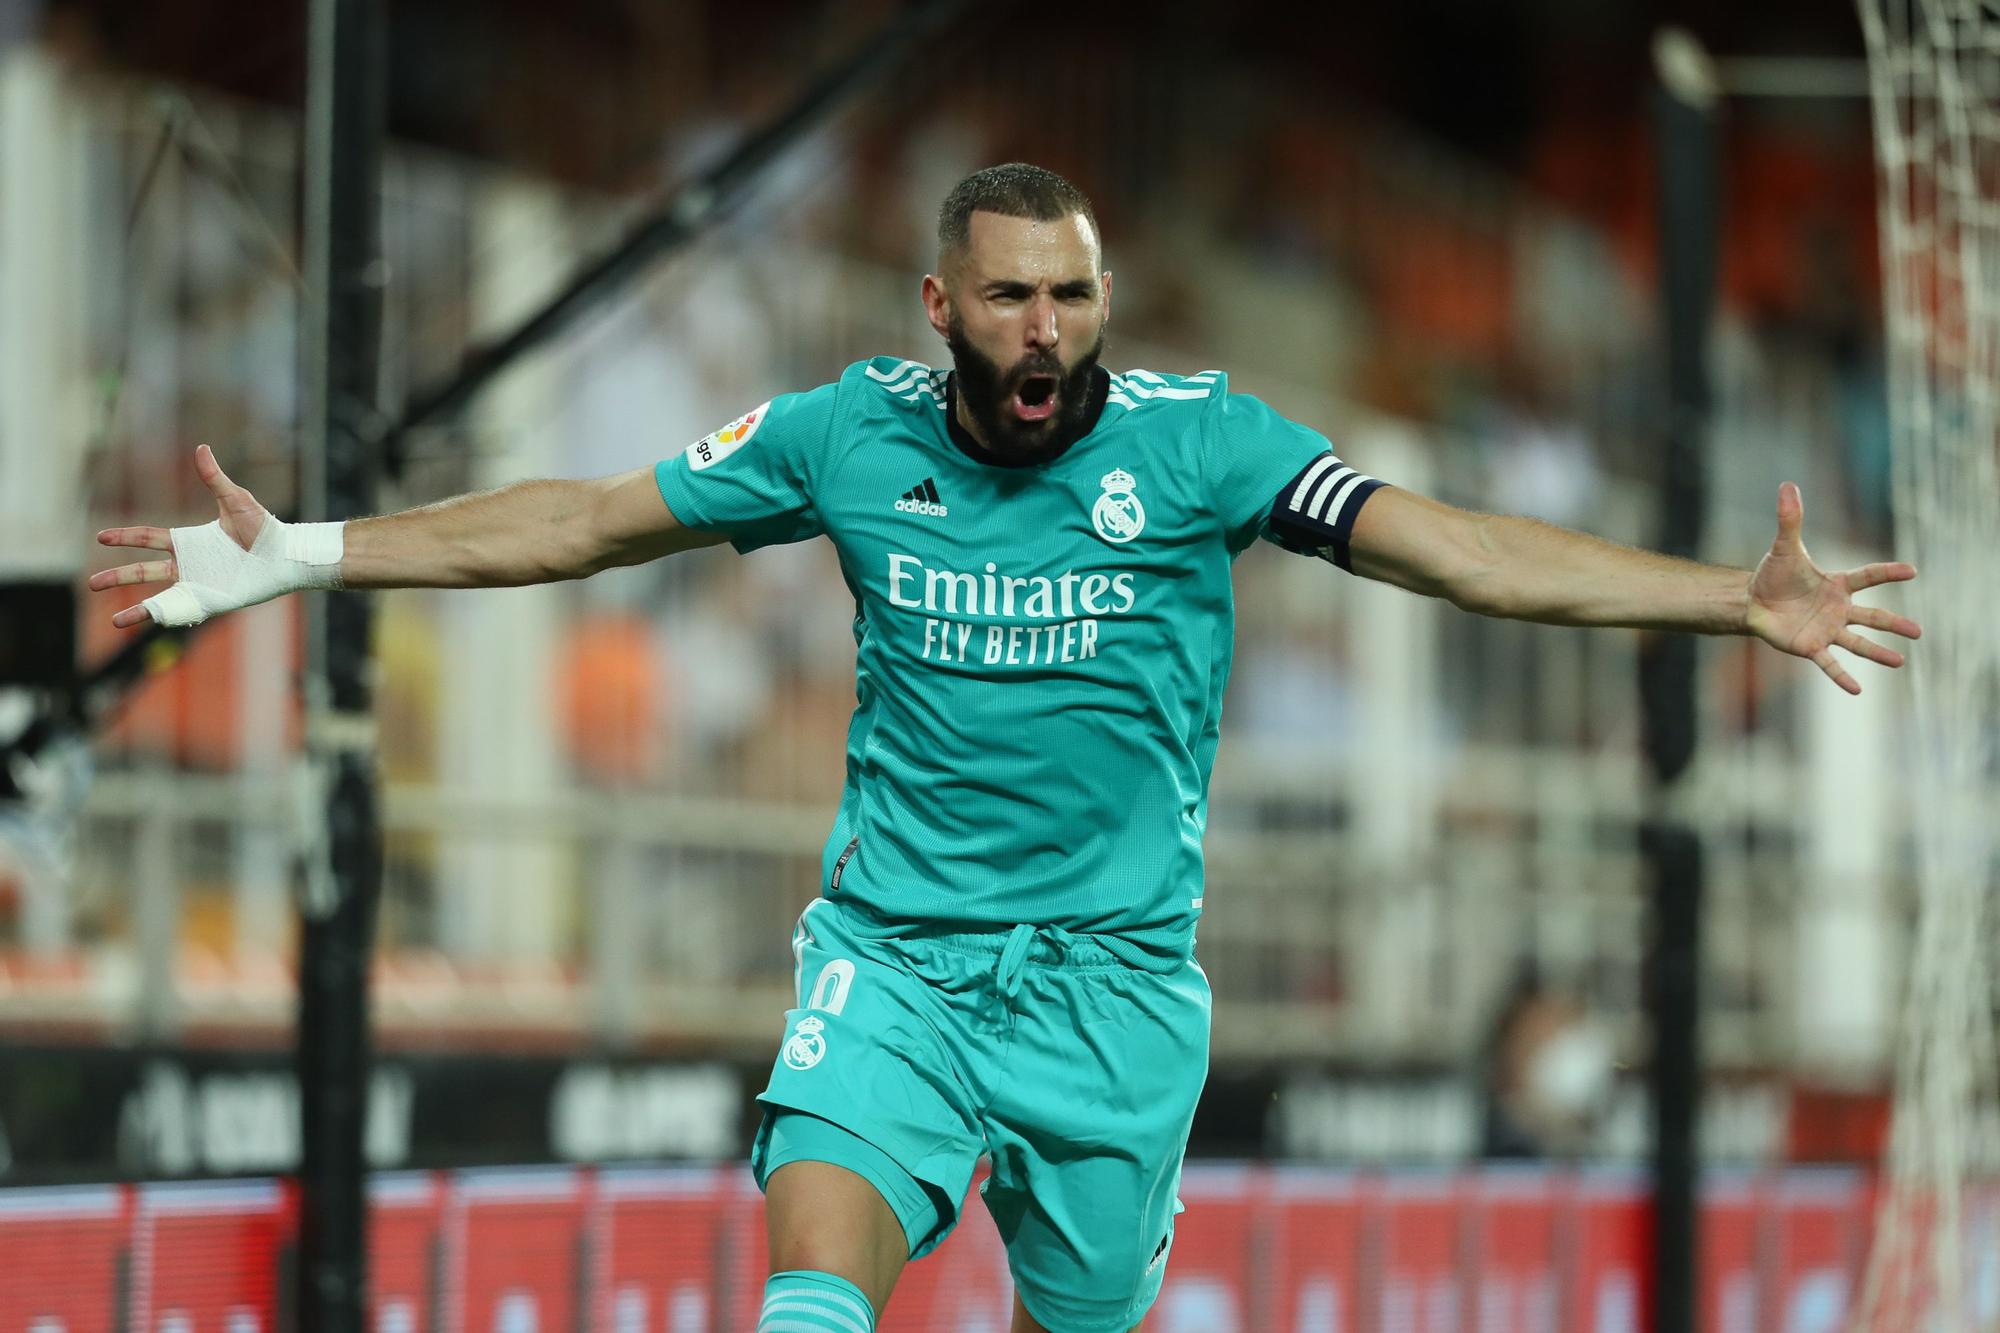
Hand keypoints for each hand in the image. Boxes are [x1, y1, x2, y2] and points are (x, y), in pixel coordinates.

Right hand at [90, 445, 271, 627]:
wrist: (285, 556)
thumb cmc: (264, 529)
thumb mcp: (235, 501)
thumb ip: (215, 479)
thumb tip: (202, 448)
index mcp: (189, 542)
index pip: (148, 538)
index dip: (125, 537)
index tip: (100, 537)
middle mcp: (188, 565)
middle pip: (143, 572)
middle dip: (117, 577)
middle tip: (92, 583)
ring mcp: (197, 584)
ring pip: (159, 598)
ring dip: (136, 609)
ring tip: (113, 622)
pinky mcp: (210, 600)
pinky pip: (181, 611)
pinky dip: (162, 618)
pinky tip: (146, 624)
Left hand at [1745, 482, 1920, 693]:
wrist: (1753, 600)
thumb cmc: (1774, 574)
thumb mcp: (1783, 547)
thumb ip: (1789, 519)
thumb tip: (1787, 484)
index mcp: (1837, 584)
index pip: (1868, 577)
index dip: (1887, 573)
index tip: (1911, 571)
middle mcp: (1838, 609)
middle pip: (1872, 616)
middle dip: (1894, 624)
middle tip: (1918, 632)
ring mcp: (1826, 630)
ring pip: (1857, 643)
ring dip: (1877, 653)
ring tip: (1899, 662)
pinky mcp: (1810, 647)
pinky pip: (1829, 663)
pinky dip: (1842, 676)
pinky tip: (1858, 691)